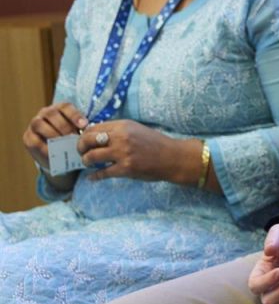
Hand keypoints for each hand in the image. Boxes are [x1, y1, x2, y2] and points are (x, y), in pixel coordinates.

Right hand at [22, 101, 87, 170]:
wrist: (56, 155)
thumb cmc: (70, 139)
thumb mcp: (76, 132)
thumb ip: (79, 130)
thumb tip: (86, 134)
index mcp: (59, 109)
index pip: (65, 107)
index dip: (75, 115)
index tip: (84, 125)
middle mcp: (45, 113)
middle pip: (52, 114)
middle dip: (64, 126)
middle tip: (73, 138)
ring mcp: (34, 124)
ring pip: (39, 124)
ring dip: (52, 134)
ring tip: (64, 145)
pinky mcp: (27, 138)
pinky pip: (34, 141)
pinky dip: (45, 148)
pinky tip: (54, 153)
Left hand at [78, 119, 201, 182]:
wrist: (173, 157)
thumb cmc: (156, 143)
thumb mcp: (137, 130)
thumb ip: (118, 131)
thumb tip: (97, 136)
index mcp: (123, 126)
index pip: (93, 128)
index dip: (85, 135)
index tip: (85, 141)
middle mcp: (121, 137)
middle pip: (88, 140)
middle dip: (81, 147)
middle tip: (82, 152)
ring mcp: (123, 153)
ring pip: (92, 156)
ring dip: (86, 161)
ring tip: (89, 163)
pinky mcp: (126, 168)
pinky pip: (103, 173)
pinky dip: (95, 176)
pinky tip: (92, 177)